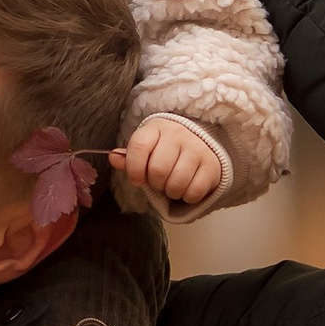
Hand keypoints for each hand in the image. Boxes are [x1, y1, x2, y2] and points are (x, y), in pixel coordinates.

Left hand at [113, 116, 228, 211]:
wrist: (201, 143)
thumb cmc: (167, 148)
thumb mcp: (147, 148)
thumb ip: (130, 156)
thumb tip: (113, 157)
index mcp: (156, 128)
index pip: (139, 146)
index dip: (134, 168)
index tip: (137, 180)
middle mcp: (178, 135)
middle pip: (158, 169)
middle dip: (155, 184)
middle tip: (159, 183)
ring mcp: (197, 149)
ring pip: (177, 183)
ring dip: (171, 192)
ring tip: (172, 185)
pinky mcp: (212, 165)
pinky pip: (194, 191)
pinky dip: (187, 197)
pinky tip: (187, 187)